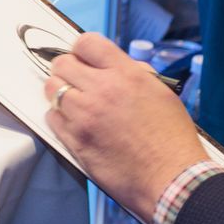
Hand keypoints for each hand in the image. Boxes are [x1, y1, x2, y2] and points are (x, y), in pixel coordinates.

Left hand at [44, 32, 210, 219]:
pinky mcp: (75, 140)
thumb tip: (112, 66)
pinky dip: (59, 118)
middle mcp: (102, 90)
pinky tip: (75, 124)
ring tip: (74, 103)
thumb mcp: (162, 94)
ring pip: (51, 89)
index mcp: (126, 75)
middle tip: (76, 81)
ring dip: (60, 93)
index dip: (82, 50)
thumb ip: (134, 74)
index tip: (84, 59)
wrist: (172, 180)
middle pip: (62, 63)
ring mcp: (85, 115)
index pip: (87, 43)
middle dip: (67, 70)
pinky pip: (52, 117)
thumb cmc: (172, 140)